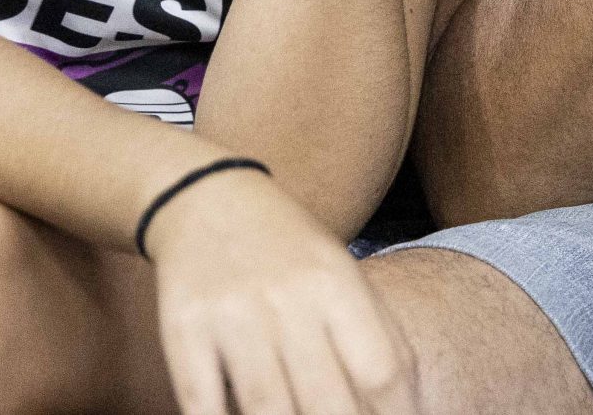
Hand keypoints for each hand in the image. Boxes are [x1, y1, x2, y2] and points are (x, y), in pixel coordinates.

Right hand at [144, 165, 416, 414]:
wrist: (208, 199)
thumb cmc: (291, 253)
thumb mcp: (344, 275)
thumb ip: (379, 337)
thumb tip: (409, 408)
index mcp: (337, 284)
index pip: (382, 371)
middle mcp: (288, 298)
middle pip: (327, 401)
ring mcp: (234, 314)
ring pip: (267, 409)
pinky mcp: (184, 328)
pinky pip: (203, 401)